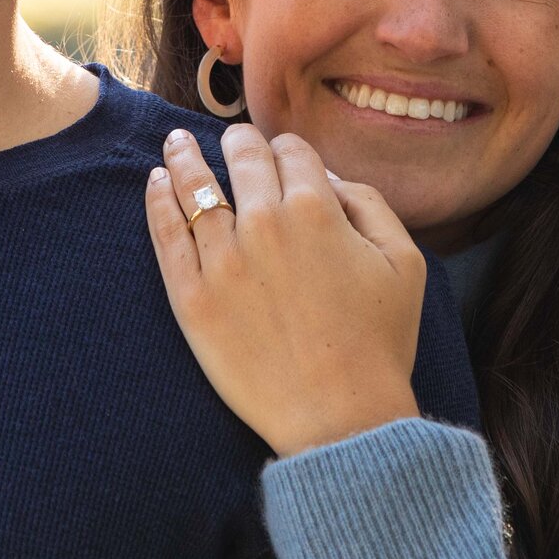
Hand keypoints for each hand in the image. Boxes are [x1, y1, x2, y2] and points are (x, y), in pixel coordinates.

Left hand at [144, 121, 426, 458]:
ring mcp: (223, 260)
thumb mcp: (403, 261)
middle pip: (243, 158)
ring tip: (174, 141)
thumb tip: (326, 177)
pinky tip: (155, 182)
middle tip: (232, 141)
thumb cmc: (380, 342)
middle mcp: (265, 223)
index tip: (284, 158)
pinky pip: (166, 235)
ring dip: (185, 157)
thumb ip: (368, 203)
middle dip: (240, 143)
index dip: (290, 151)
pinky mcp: (192, 297)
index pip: (293, 151)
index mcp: (318, 209)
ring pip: (195, 186)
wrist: (339, 416)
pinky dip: (157, 200)